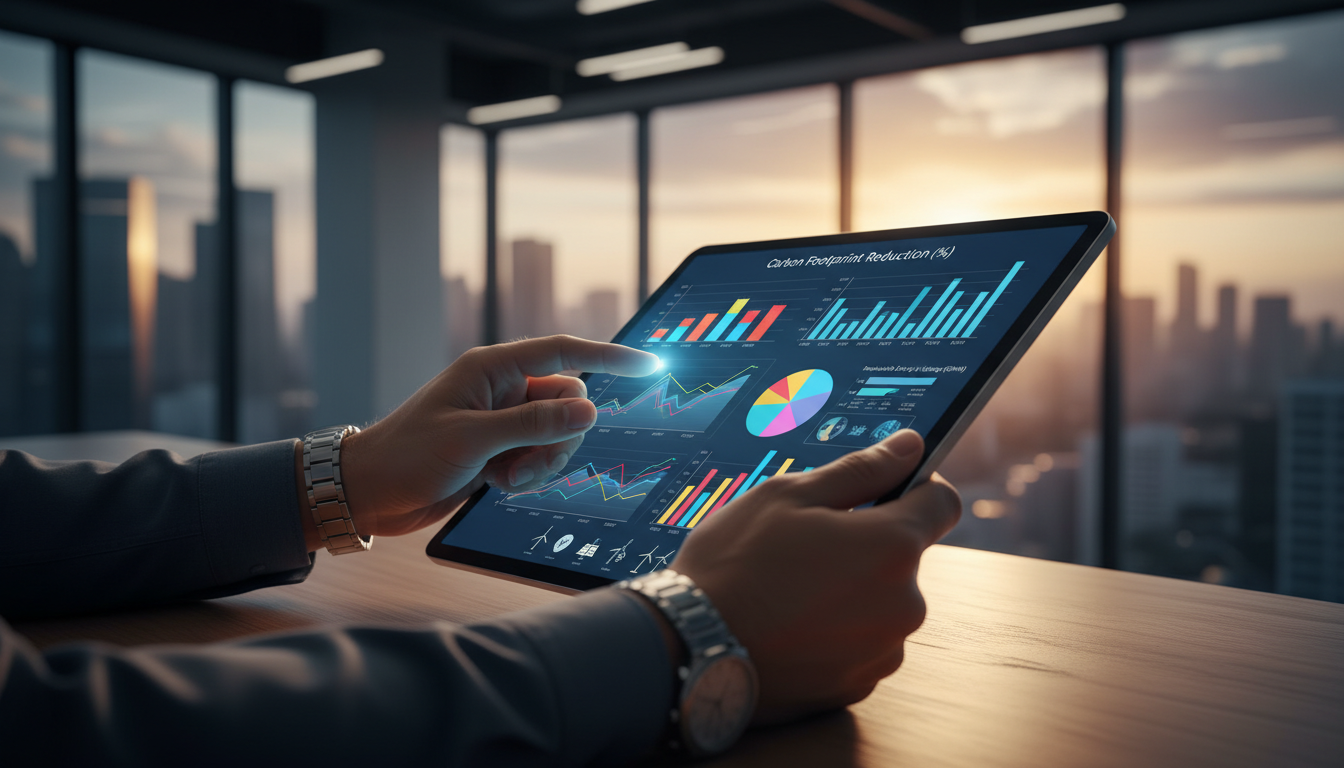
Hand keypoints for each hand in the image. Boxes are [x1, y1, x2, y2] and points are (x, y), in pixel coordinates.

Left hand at [311, 336, 657, 542]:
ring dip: (542, 463)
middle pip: (568, 403)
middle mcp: (502, 389)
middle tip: (525, 466)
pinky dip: (528, 475)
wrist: (370, 493)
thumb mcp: (473, 441)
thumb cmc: (408, 456)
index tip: (649, 365)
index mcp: (492, 369)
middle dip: (558, 440)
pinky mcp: (500, 447)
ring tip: (505, 480)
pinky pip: (540, 456)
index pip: (564, 352)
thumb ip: (534, 424)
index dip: (610, 357)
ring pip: (558, 434)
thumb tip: (589, 409)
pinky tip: (496, 485)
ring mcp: (502, 419)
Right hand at [671, 429, 960, 723]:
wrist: (687, 649)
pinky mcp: (857, 686)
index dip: (917, 487)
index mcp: (893, 546)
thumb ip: (860, 470)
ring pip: (882, 604)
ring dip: (853, 591)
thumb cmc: (733, 563)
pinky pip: (861, 645)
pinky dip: (835, 632)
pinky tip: (788, 624)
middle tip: (806, 543)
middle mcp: (904, 604)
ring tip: (789, 590)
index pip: (942, 503)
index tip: (886, 487)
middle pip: (905, 558)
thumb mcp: (788, 496)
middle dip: (869, 544)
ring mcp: (882, 651)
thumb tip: (911, 446)